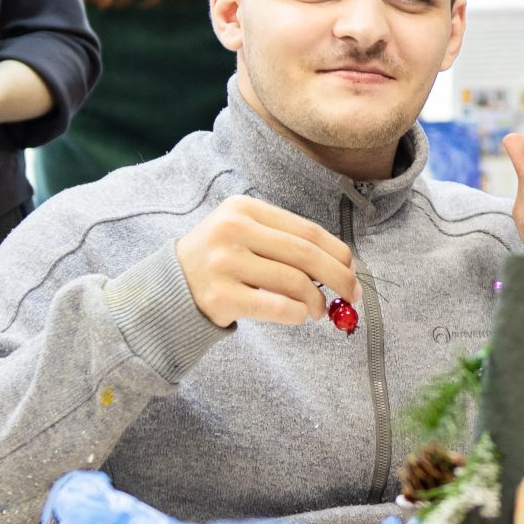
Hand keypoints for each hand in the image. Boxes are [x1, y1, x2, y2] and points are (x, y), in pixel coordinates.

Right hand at [172, 194, 358, 329]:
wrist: (170, 286)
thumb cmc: (220, 260)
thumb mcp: (245, 234)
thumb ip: (286, 243)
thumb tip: (343, 265)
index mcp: (244, 208)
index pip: (306, 229)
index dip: (338, 252)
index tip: (353, 269)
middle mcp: (232, 230)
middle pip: (305, 254)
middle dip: (338, 276)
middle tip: (352, 294)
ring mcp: (224, 262)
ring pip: (294, 281)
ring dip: (317, 300)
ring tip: (319, 310)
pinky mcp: (220, 296)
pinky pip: (276, 306)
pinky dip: (297, 314)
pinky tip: (299, 316)